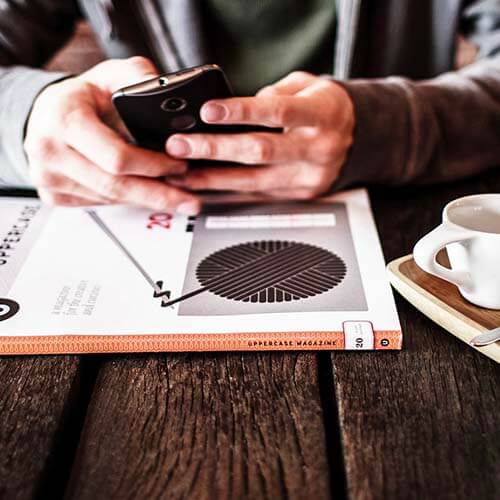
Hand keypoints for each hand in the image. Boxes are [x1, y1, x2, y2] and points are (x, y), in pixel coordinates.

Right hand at [25, 57, 200, 214]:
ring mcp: (49, 177)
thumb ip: (138, 76)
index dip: (153, 166)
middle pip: (115, 186)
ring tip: (175, 196)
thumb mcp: (110, 75)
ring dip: (145, 199)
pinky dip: (126, 200)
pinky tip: (144, 194)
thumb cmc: (82, 97)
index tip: (179, 166)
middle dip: (158, 194)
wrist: (47, 114)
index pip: (116, 157)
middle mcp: (50, 151)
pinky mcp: (53, 195)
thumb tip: (165, 88)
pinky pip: (99, 204)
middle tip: (189, 200)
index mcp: (64, 119)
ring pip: (110, 198)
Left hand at [166, 71, 354, 198]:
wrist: (360, 139)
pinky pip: (259, 196)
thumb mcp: (308, 86)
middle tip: (180, 146)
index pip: (277, 112)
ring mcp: (308, 177)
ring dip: (213, 178)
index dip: (241, 112)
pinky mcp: (300, 195)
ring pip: (254, 182)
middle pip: (261, 152)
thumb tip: (234, 108)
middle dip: (215, 149)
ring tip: (182, 173)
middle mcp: (317, 149)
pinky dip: (230, 192)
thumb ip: (275, 93)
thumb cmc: (327, 109)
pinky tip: (206, 188)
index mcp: (322, 115)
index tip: (207, 111)